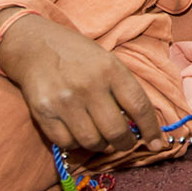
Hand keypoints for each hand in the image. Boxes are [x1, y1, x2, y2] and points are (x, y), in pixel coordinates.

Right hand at [0, 16, 165, 153]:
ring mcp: (65, 101)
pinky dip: (76, 143)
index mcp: (111, 69)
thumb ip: (122, 89)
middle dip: (125, 143)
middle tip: (124, 142)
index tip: (157, 144)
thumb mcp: (106, 61)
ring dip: (101, 145)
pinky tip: (77, 131)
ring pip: (92, 142)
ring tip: (100, 136)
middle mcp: (89, 86)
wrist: (34, 45)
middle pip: (116, 131)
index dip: (151, 130)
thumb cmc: (76, 54)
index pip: (139, 106)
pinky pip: (67, 143)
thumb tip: (140, 125)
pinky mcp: (44, 113)